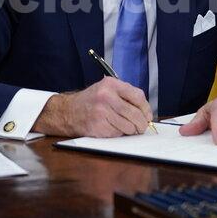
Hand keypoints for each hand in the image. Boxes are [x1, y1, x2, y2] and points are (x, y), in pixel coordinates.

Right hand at [33, 76, 151, 136]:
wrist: (68, 111)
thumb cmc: (91, 101)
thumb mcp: (106, 89)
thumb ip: (125, 95)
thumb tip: (146, 112)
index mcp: (111, 84)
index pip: (138, 96)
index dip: (146, 108)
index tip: (148, 116)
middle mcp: (106, 96)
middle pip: (135, 114)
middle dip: (142, 124)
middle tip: (142, 127)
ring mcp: (102, 112)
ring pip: (129, 126)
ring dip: (131, 130)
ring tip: (125, 127)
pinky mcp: (98, 126)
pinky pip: (118, 133)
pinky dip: (119, 133)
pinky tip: (112, 128)